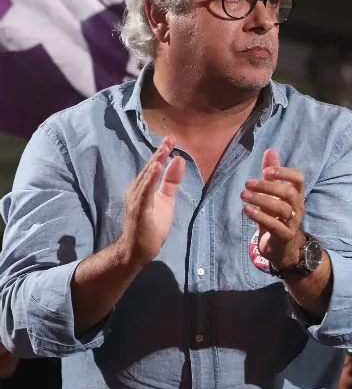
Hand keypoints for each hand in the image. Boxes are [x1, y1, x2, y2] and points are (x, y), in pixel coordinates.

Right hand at [118, 137, 184, 265]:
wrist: (138, 250)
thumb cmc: (151, 225)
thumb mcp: (166, 200)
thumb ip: (171, 181)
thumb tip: (179, 160)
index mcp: (143, 188)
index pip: (153, 167)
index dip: (162, 153)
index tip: (171, 139)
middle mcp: (136, 190)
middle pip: (149, 169)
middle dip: (159, 154)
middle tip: (169, 139)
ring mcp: (136, 200)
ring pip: (146, 178)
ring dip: (155, 163)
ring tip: (164, 150)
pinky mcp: (139, 210)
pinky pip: (145, 193)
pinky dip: (150, 179)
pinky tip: (157, 168)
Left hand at [241, 149, 306, 268]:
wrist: (281, 248)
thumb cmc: (276, 217)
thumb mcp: (273, 195)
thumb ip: (272, 174)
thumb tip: (270, 150)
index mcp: (296, 194)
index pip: (298, 178)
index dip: (284, 172)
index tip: (266, 170)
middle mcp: (298, 207)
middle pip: (288, 192)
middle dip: (267, 186)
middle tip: (247, 183)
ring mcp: (293, 222)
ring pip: (281, 208)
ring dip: (261, 200)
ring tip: (243, 195)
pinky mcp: (285, 236)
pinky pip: (275, 225)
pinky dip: (260, 216)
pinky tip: (246, 210)